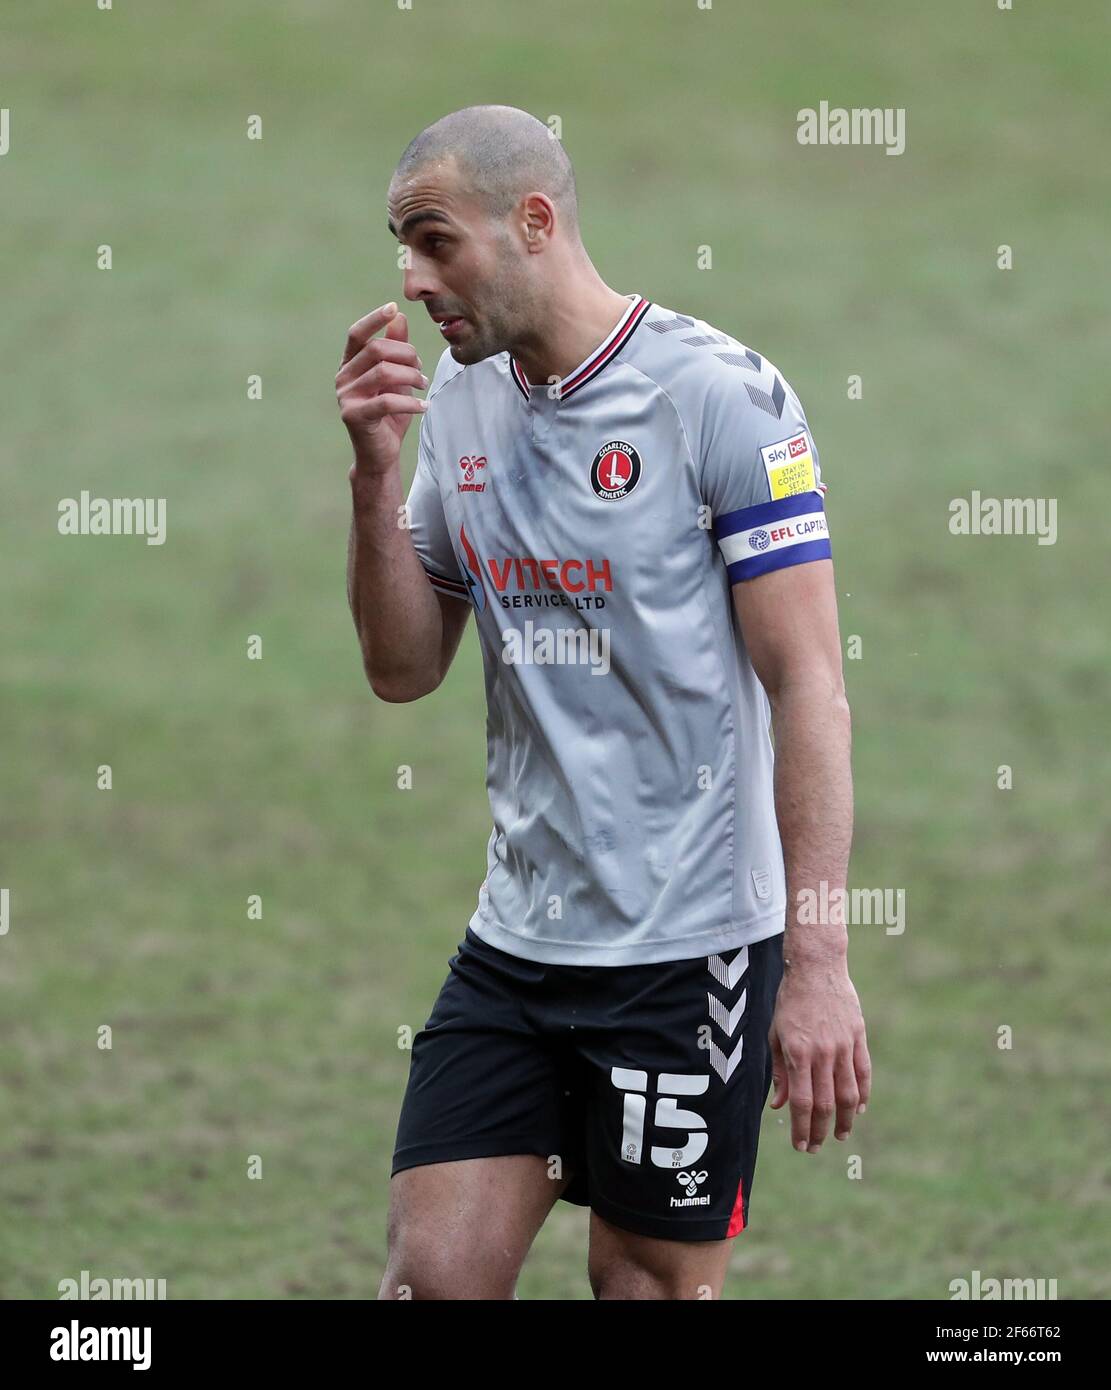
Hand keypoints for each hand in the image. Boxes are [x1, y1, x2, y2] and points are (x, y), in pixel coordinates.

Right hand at [335, 302, 428, 478]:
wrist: (381, 454)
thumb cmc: (389, 415)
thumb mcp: (397, 379)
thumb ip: (396, 349)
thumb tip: (398, 317)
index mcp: (350, 364)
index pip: (357, 334)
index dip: (374, 319)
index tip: (393, 307)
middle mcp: (343, 377)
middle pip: (376, 349)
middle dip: (406, 354)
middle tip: (421, 368)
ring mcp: (346, 397)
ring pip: (383, 372)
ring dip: (411, 376)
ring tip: (423, 385)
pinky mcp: (354, 416)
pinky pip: (386, 400)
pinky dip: (410, 402)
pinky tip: (423, 406)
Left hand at [768, 955, 870, 1152]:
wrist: (816, 967)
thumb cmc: (790, 1000)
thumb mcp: (775, 1033)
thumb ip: (778, 1070)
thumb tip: (778, 1105)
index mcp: (797, 1052)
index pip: (801, 1102)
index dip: (801, 1128)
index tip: (801, 1145)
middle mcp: (822, 1053)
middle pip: (826, 1104)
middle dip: (820, 1131)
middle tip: (816, 1147)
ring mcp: (843, 1046)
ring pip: (849, 1094)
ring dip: (846, 1120)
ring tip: (841, 1135)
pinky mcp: (859, 1037)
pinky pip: (863, 1073)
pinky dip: (863, 1095)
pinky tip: (859, 1110)